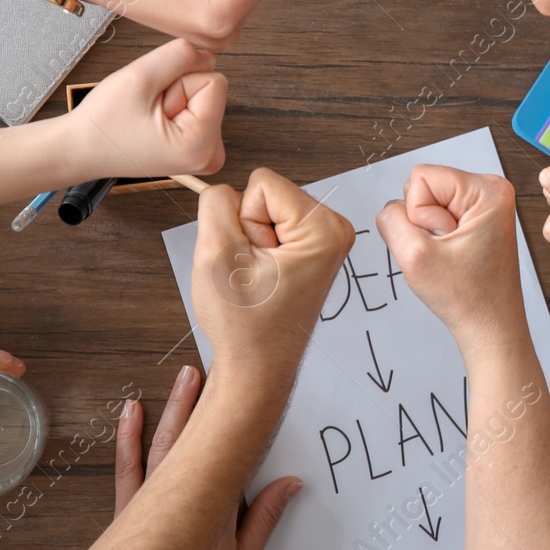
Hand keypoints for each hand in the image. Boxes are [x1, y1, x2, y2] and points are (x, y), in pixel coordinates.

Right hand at [63, 37, 227, 178]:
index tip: (153, 104)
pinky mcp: (197, 147)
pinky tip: (152, 122)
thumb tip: (208, 55)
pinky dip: (174, 107)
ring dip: (174, 97)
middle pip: (211, 89)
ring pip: (202, 95)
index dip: (179, 82)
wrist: (82, 148)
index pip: (215, 81)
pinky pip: (196, 107)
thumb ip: (181, 56)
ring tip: (147, 117)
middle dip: (177, 90)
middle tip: (146, 112)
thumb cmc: (103, 123)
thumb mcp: (140, 76)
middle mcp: (210, 154)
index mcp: (201, 145)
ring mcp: (205, 152)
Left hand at [114, 366, 299, 549]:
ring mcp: (150, 499)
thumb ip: (266, 518)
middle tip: (210, 368)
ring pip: (162, 443)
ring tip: (183, 379)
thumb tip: (290, 485)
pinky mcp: (129, 509)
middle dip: (202, 399)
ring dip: (173, 408)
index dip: (231, 415)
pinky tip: (132, 414)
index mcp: (211, 503)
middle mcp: (178, 495)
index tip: (240, 388)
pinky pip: (127, 465)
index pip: (225, 448)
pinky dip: (128, 437)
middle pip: (193, 436)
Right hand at [193, 168, 355, 377]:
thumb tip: (221, 188)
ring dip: (250, 241)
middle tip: (253, 272)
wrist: (256, 366)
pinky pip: (270, 226)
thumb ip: (215, 204)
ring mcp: (324, 240)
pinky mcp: (311, 248)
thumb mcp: (216, 254)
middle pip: (266, 193)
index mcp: (324, 228)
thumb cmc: (244, 324)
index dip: (243, 220)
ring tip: (257, 277)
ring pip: (265, 209)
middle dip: (248, 229)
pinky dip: (257, 250)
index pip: (262, 183)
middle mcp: (333, 229)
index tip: (252, 259)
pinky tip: (262, 278)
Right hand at [376, 166, 526, 356]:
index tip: (441, 243)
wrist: (490, 329)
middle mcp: (490, 191)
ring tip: (448, 258)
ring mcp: (483, 207)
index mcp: (487, 190)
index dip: (418, 214)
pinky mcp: (475, 221)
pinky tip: (450, 259)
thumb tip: (389, 209)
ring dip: (426, 234)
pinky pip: (435, 217)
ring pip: (426, 204)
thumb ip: (390, 220)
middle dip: (422, 223)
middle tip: (445, 253)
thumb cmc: (469, 298)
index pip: (420, 177)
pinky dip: (434, 240)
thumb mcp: (414, 256)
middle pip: (423, 187)